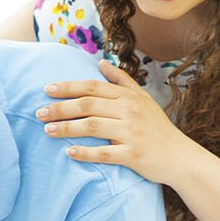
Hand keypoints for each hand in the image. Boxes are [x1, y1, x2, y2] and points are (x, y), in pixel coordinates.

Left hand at [36, 59, 189, 184]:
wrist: (180, 157)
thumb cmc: (157, 128)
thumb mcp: (143, 100)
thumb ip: (122, 81)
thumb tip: (101, 62)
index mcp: (129, 97)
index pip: (93, 87)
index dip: (68, 87)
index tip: (47, 89)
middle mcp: (129, 111)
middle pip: (88, 105)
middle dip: (60, 108)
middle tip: (39, 113)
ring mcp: (131, 133)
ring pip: (92, 126)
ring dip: (67, 128)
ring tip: (47, 130)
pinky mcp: (133, 154)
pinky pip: (104, 153)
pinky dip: (85, 153)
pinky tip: (69, 153)